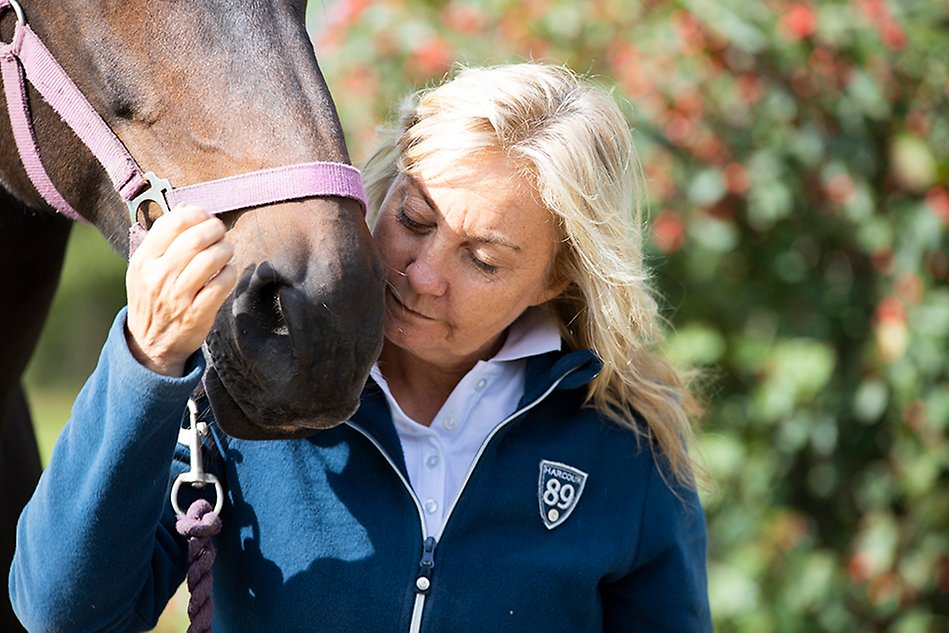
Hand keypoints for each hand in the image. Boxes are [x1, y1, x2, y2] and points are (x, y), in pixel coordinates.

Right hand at [125, 205, 237, 376]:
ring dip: (226, 250)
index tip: (205, 217)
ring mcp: (178, 296)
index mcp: (145, 260)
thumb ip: (163, 238)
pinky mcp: (197, 313)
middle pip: (196, 239)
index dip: (196, 214)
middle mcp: (159, 276)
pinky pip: (222, 283)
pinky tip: (227, 272)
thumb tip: (186, 207)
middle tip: (221, 233)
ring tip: (226, 251)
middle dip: (216, 230)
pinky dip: (230, 273)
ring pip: (211, 259)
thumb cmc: (153, 297)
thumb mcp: (145, 267)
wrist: (150, 343)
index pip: (173, 223)